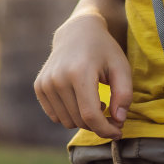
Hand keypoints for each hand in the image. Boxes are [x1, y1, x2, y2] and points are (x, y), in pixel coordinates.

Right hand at [34, 12, 132, 139]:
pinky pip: (55, 116)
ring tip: (94, 101)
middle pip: (79, 120)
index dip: (106, 129)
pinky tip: (80, 99)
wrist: (77, 31)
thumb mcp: (122, 67)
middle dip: (97, 124)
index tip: (118, 132)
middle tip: (110, 111)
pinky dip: (70, 114)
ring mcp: (45, 82)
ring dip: (83, 119)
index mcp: (79, 72)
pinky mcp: (39, 86)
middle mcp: (58, 78)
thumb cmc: (104, 50)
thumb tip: (118, 121)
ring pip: (66, 122)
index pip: (90, 115)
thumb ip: (124, 95)